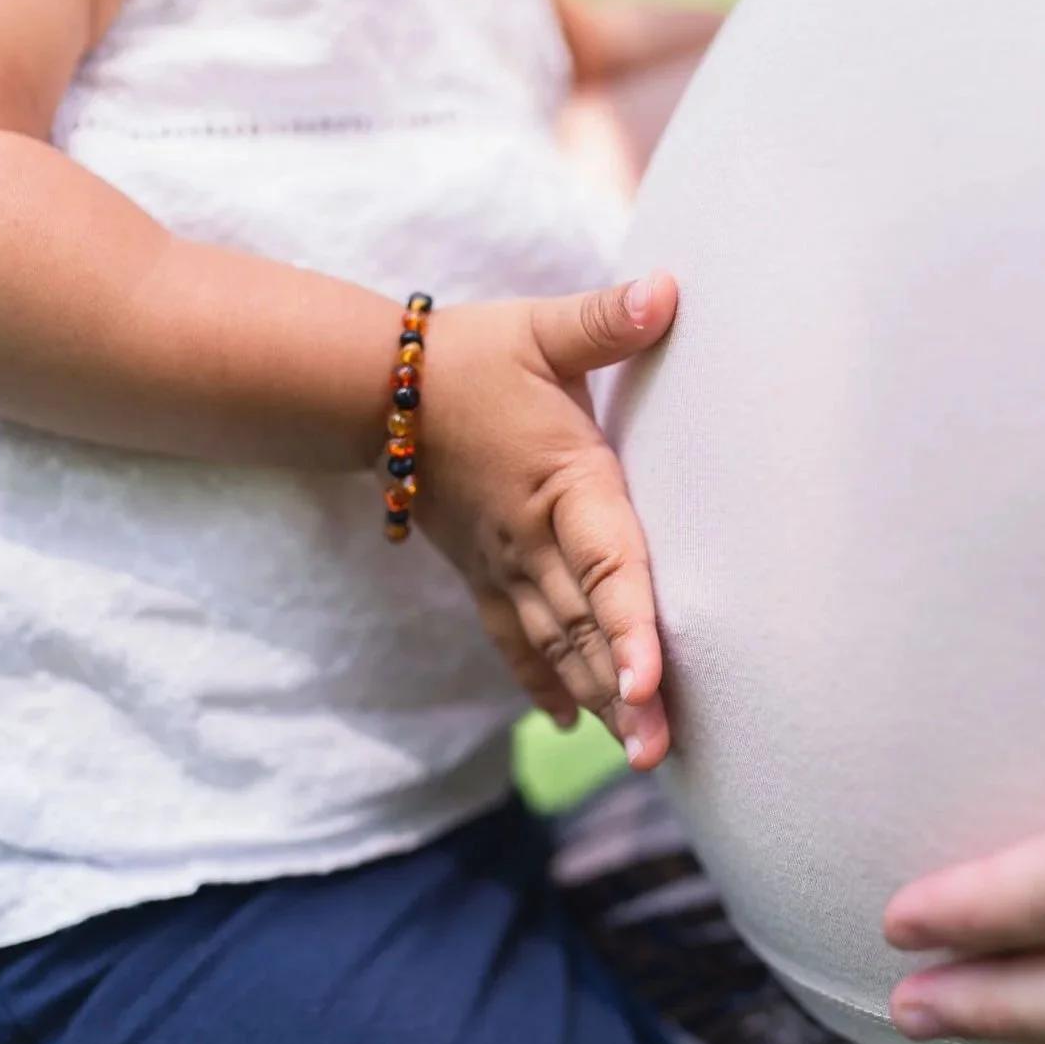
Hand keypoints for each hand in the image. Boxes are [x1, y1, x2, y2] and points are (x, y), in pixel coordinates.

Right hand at [421, 273, 678, 768]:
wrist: (373, 389)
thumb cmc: (470, 357)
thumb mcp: (539, 330)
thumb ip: (605, 319)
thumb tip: (670, 291)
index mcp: (562, 485)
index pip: (606, 562)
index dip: (630, 623)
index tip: (651, 680)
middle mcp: (533, 540)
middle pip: (586, 626)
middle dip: (623, 692)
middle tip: (661, 750)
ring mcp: (504, 565)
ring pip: (559, 645)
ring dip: (598, 699)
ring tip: (639, 753)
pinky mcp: (483, 573)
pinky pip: (517, 640)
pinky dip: (544, 682)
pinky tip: (571, 724)